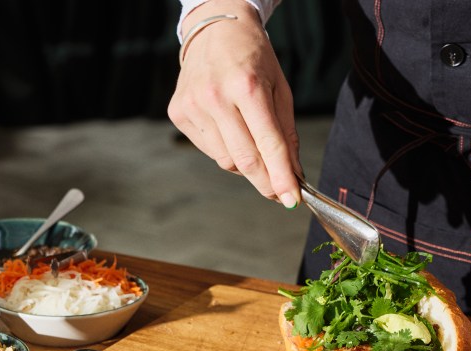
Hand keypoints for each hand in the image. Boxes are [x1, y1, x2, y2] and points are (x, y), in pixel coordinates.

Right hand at [168, 0, 301, 207]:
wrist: (216, 30)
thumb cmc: (253, 58)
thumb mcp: (280, 89)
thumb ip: (287, 134)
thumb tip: (292, 175)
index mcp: (246, 86)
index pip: (268, 144)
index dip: (281, 177)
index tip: (291, 199)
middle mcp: (215, 97)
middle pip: (245, 160)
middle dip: (266, 182)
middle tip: (280, 193)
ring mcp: (193, 106)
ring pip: (226, 161)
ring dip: (245, 164)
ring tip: (252, 141)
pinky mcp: (178, 113)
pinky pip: (209, 150)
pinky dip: (225, 150)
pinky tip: (229, 128)